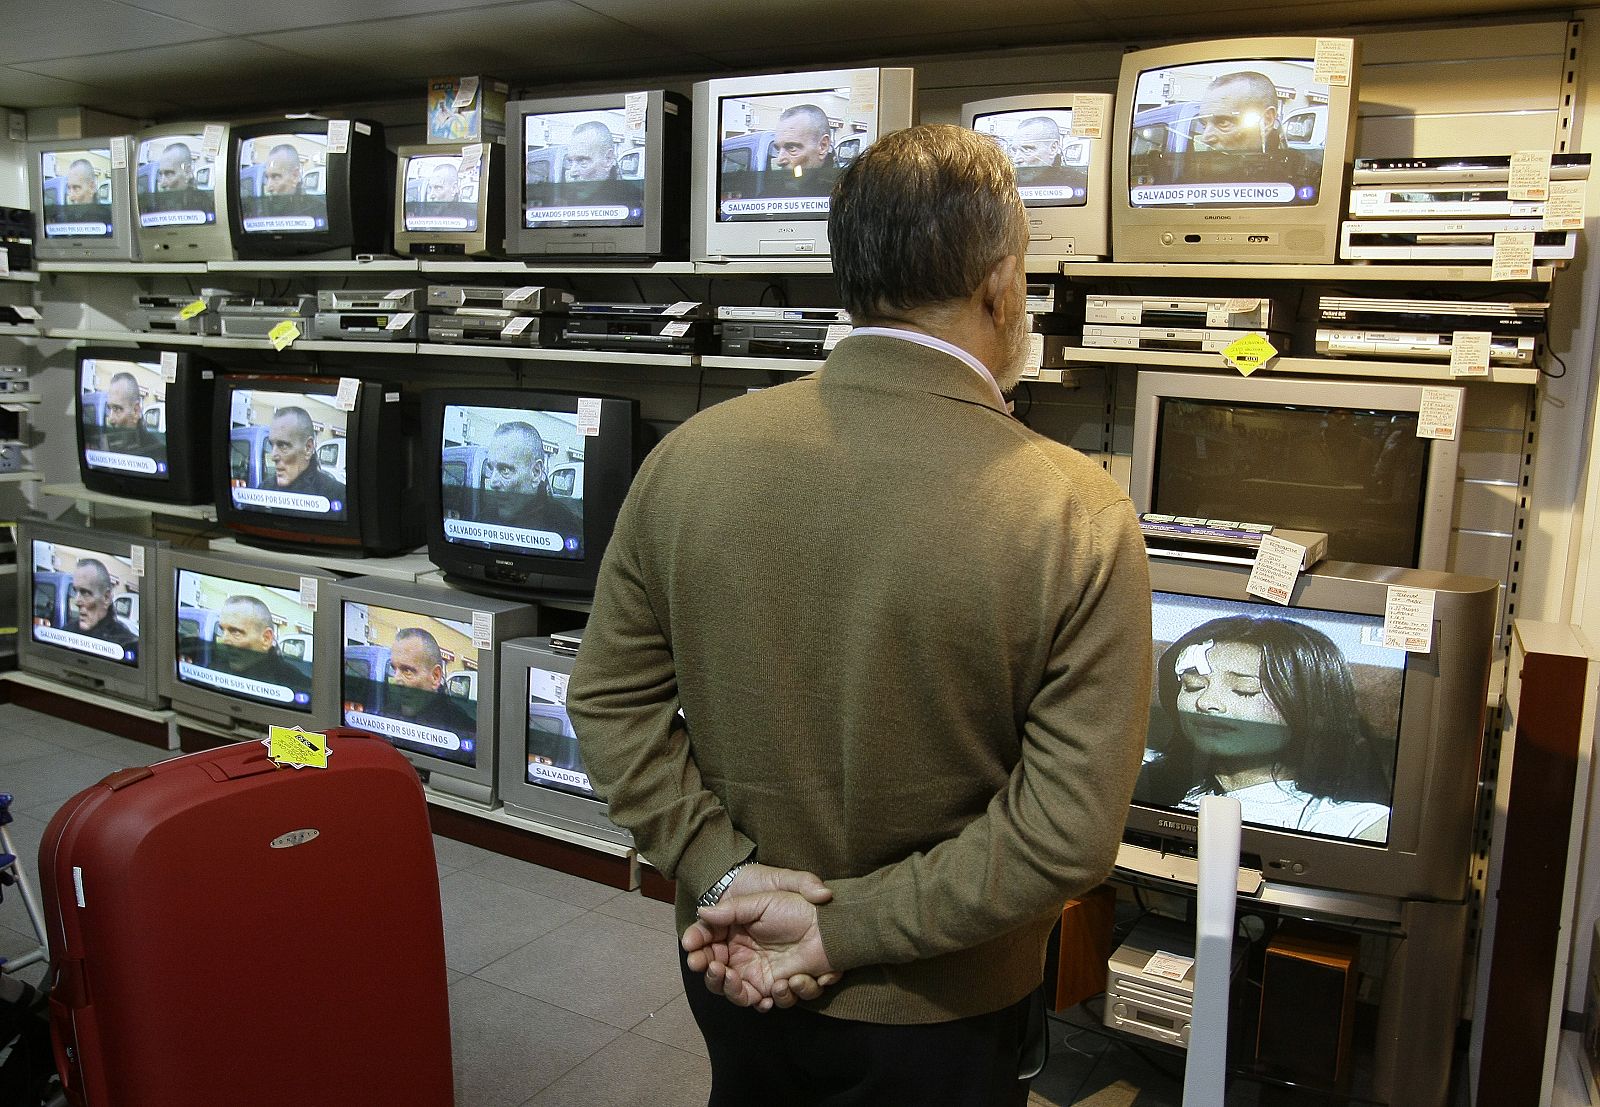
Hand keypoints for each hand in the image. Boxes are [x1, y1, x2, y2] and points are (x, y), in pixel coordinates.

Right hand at [683, 890, 836, 1010]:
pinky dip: (780, 996)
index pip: (707, 948)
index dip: (697, 952)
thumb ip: (730, 909)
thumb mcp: (759, 902)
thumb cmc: (793, 907)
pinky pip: (773, 1001)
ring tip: (755, 979)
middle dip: (715, 978)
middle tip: (719, 970)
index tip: (693, 953)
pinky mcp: (781, 986)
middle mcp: (743, 957)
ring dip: (739, 992)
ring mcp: (761, 974)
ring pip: (740, 995)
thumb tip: (701, 911)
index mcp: (733, 935)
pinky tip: (788, 982)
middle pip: (718, 977)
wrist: (828, 923)